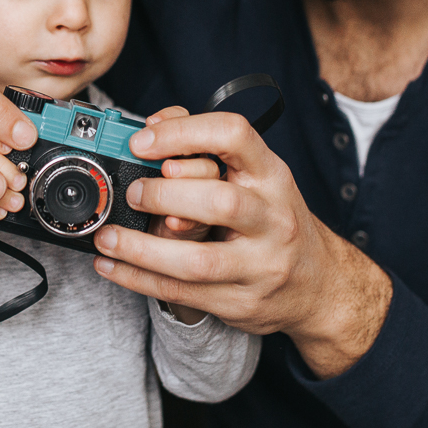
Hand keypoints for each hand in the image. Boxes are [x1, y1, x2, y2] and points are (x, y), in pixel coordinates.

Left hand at [91, 109, 392, 376]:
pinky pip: (181, 293)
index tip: (143, 140)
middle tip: (133, 192)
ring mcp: (259, 266)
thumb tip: (153, 125)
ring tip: (108, 236)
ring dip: (141, 248)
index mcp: (272, 177)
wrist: (320, 285)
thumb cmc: (276, 221)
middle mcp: (272, 219)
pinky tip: (110, 266)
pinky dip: (137, 279)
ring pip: (197, 260)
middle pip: (220, 202)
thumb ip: (209, 149)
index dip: (184, 132)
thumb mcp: (257, 177)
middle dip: (165, 195)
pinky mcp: (240, 303)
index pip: (234, 136)